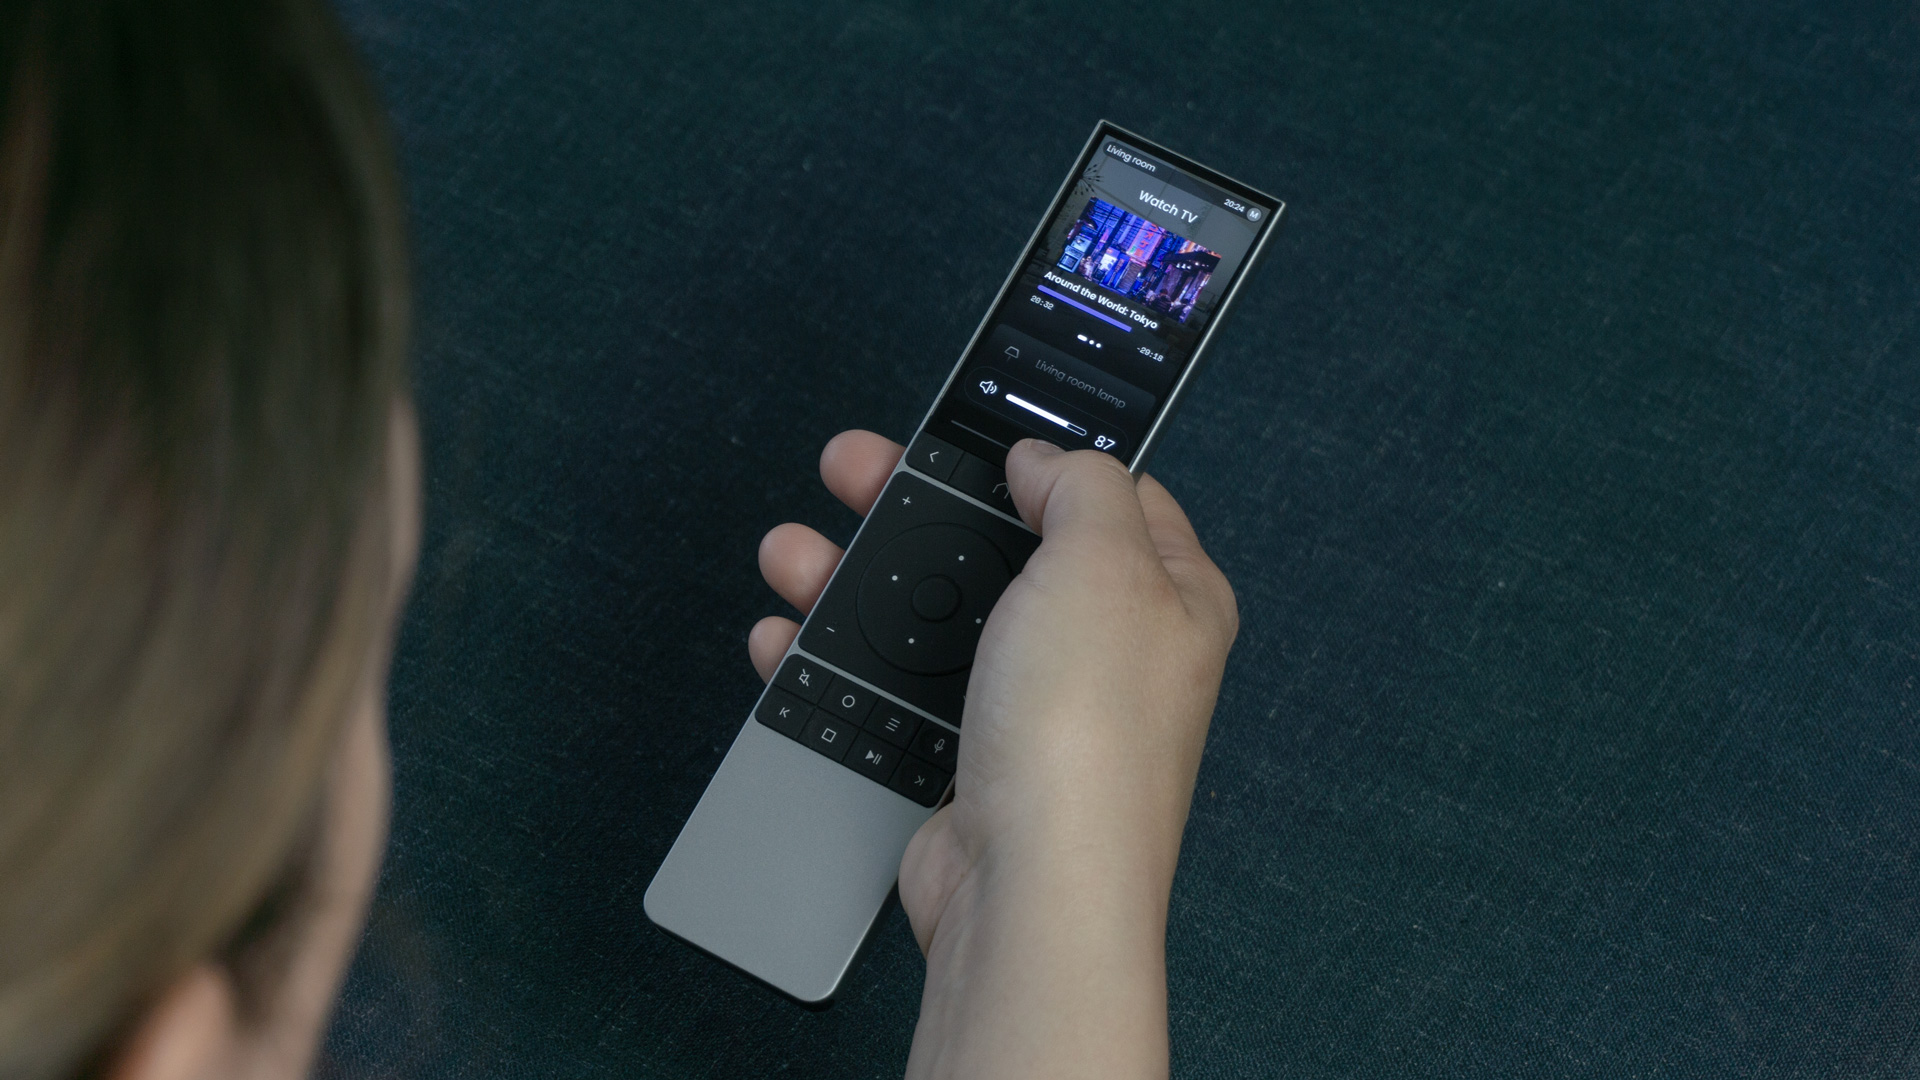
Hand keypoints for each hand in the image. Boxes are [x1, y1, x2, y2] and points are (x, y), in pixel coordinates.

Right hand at [750, 432, 1237, 1079]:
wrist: (1029, 887)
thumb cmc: (1085, 733)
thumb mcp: (1102, 560)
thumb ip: (1079, 484)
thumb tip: (1045, 459)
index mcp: (1167, 593)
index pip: (1107, 494)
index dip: (1037, 453)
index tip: (972, 426)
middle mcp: (1105, 648)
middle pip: (998, 545)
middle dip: (916, 505)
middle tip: (852, 469)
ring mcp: (1031, 705)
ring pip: (932, 615)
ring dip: (854, 578)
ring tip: (792, 552)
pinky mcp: (968, 757)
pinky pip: (895, 689)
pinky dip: (836, 660)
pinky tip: (792, 635)